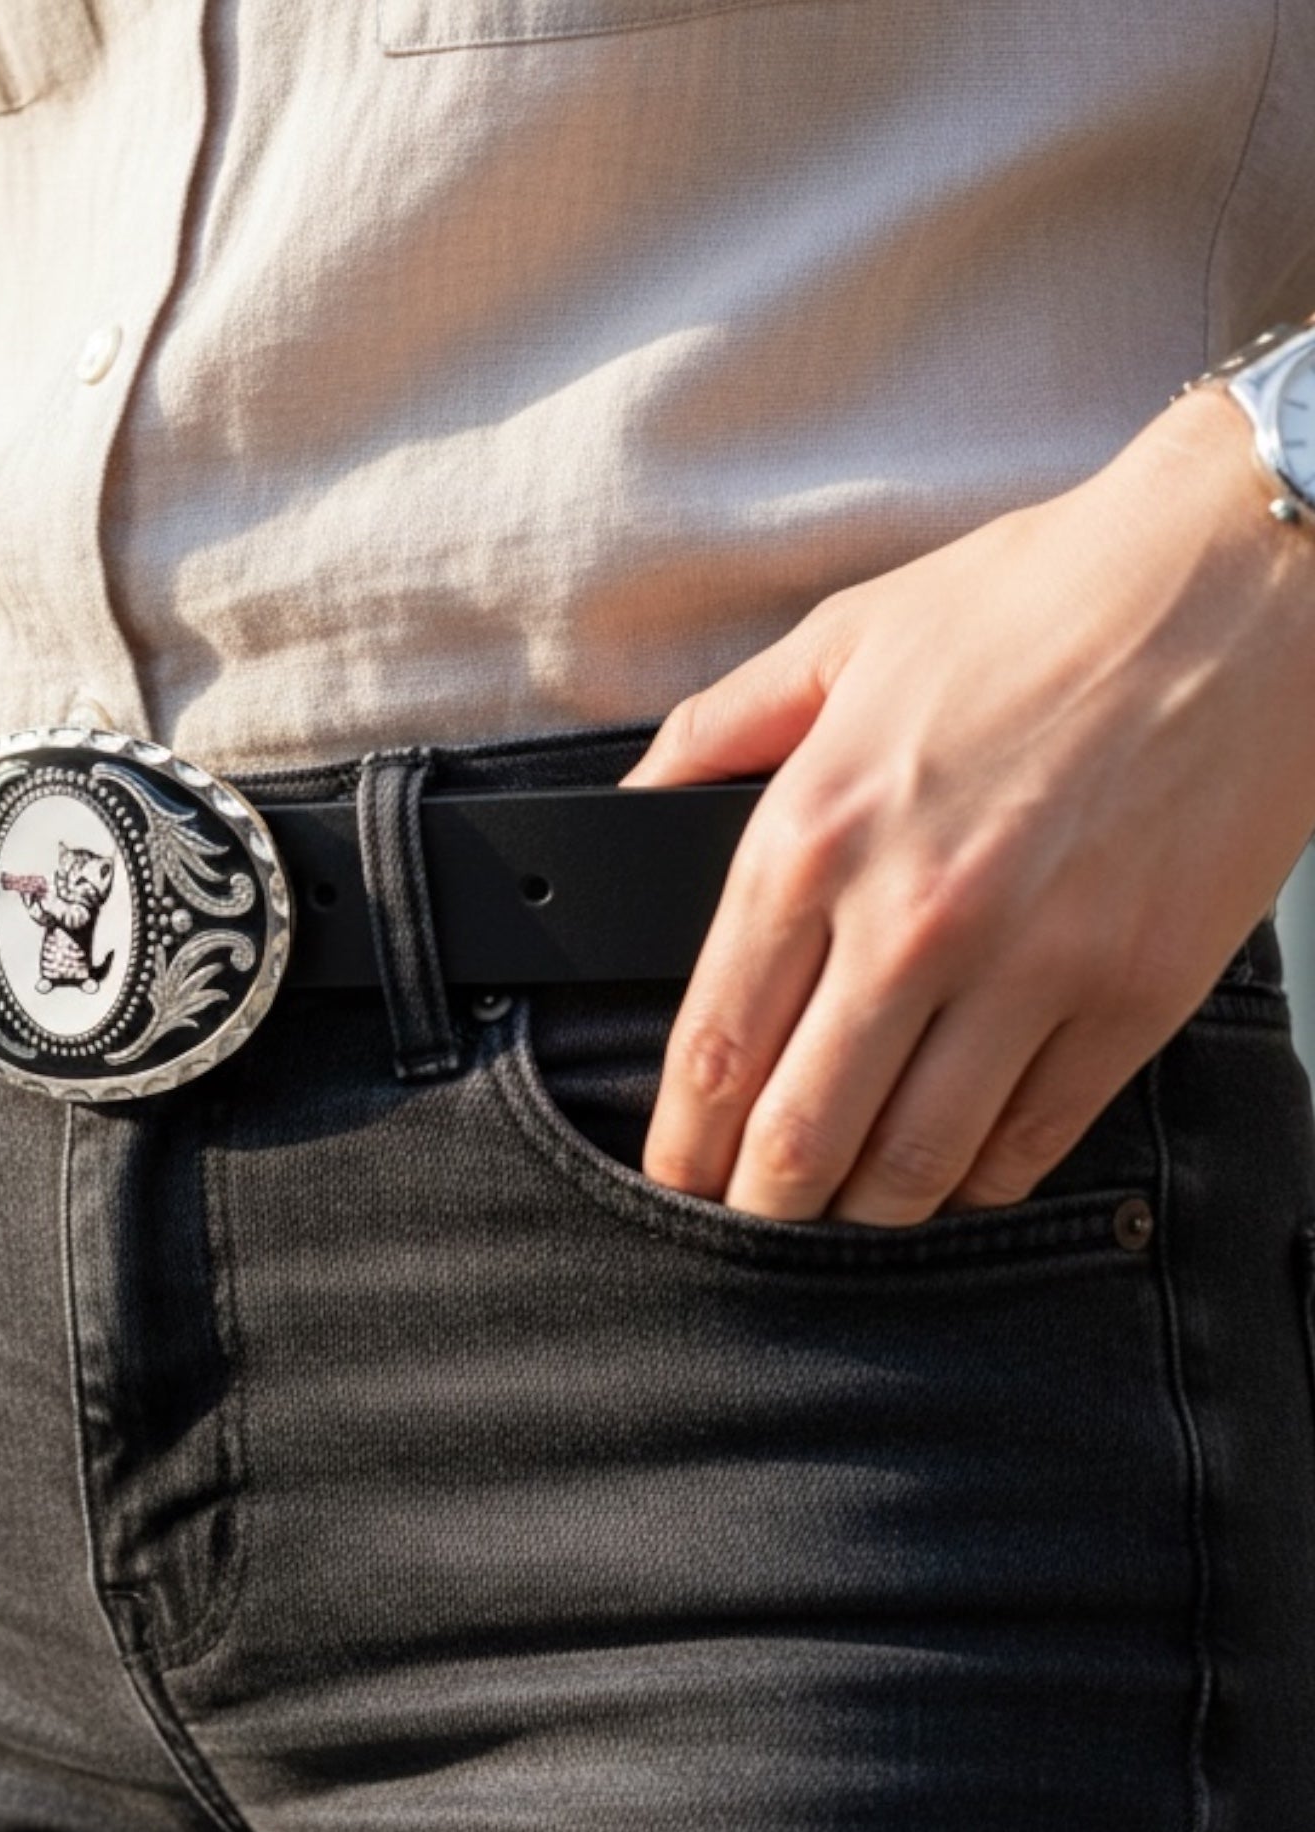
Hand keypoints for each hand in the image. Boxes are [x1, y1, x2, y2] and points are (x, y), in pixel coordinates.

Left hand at [624, 386, 1314, 1224]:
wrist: (1238, 575)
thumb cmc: (1035, 600)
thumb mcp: (837, 640)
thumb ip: (714, 732)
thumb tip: (628, 803)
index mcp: (813, 837)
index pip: (714, 1046)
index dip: (680, 1141)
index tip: (672, 1174)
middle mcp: (910, 919)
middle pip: (799, 1132)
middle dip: (757, 1202)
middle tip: (745, 1219)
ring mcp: (1032, 966)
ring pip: (917, 1159)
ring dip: (865, 1208)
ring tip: (844, 1208)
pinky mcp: (1137, 991)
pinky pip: (1038, 1135)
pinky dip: (986, 1176)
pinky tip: (960, 1171)